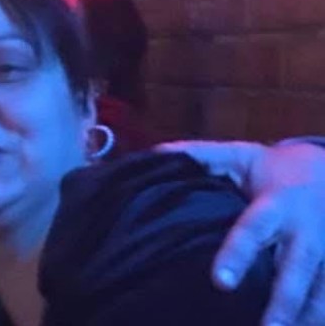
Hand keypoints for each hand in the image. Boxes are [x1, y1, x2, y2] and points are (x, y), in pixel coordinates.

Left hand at [157, 140, 324, 325]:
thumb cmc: (276, 169)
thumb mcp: (241, 157)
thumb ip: (201, 157)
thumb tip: (156, 154)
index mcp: (276, 206)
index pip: (252, 232)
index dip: (237, 256)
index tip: (221, 282)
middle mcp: (306, 232)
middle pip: (295, 273)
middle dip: (282, 304)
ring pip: (323, 292)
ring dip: (307, 318)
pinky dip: (322, 316)